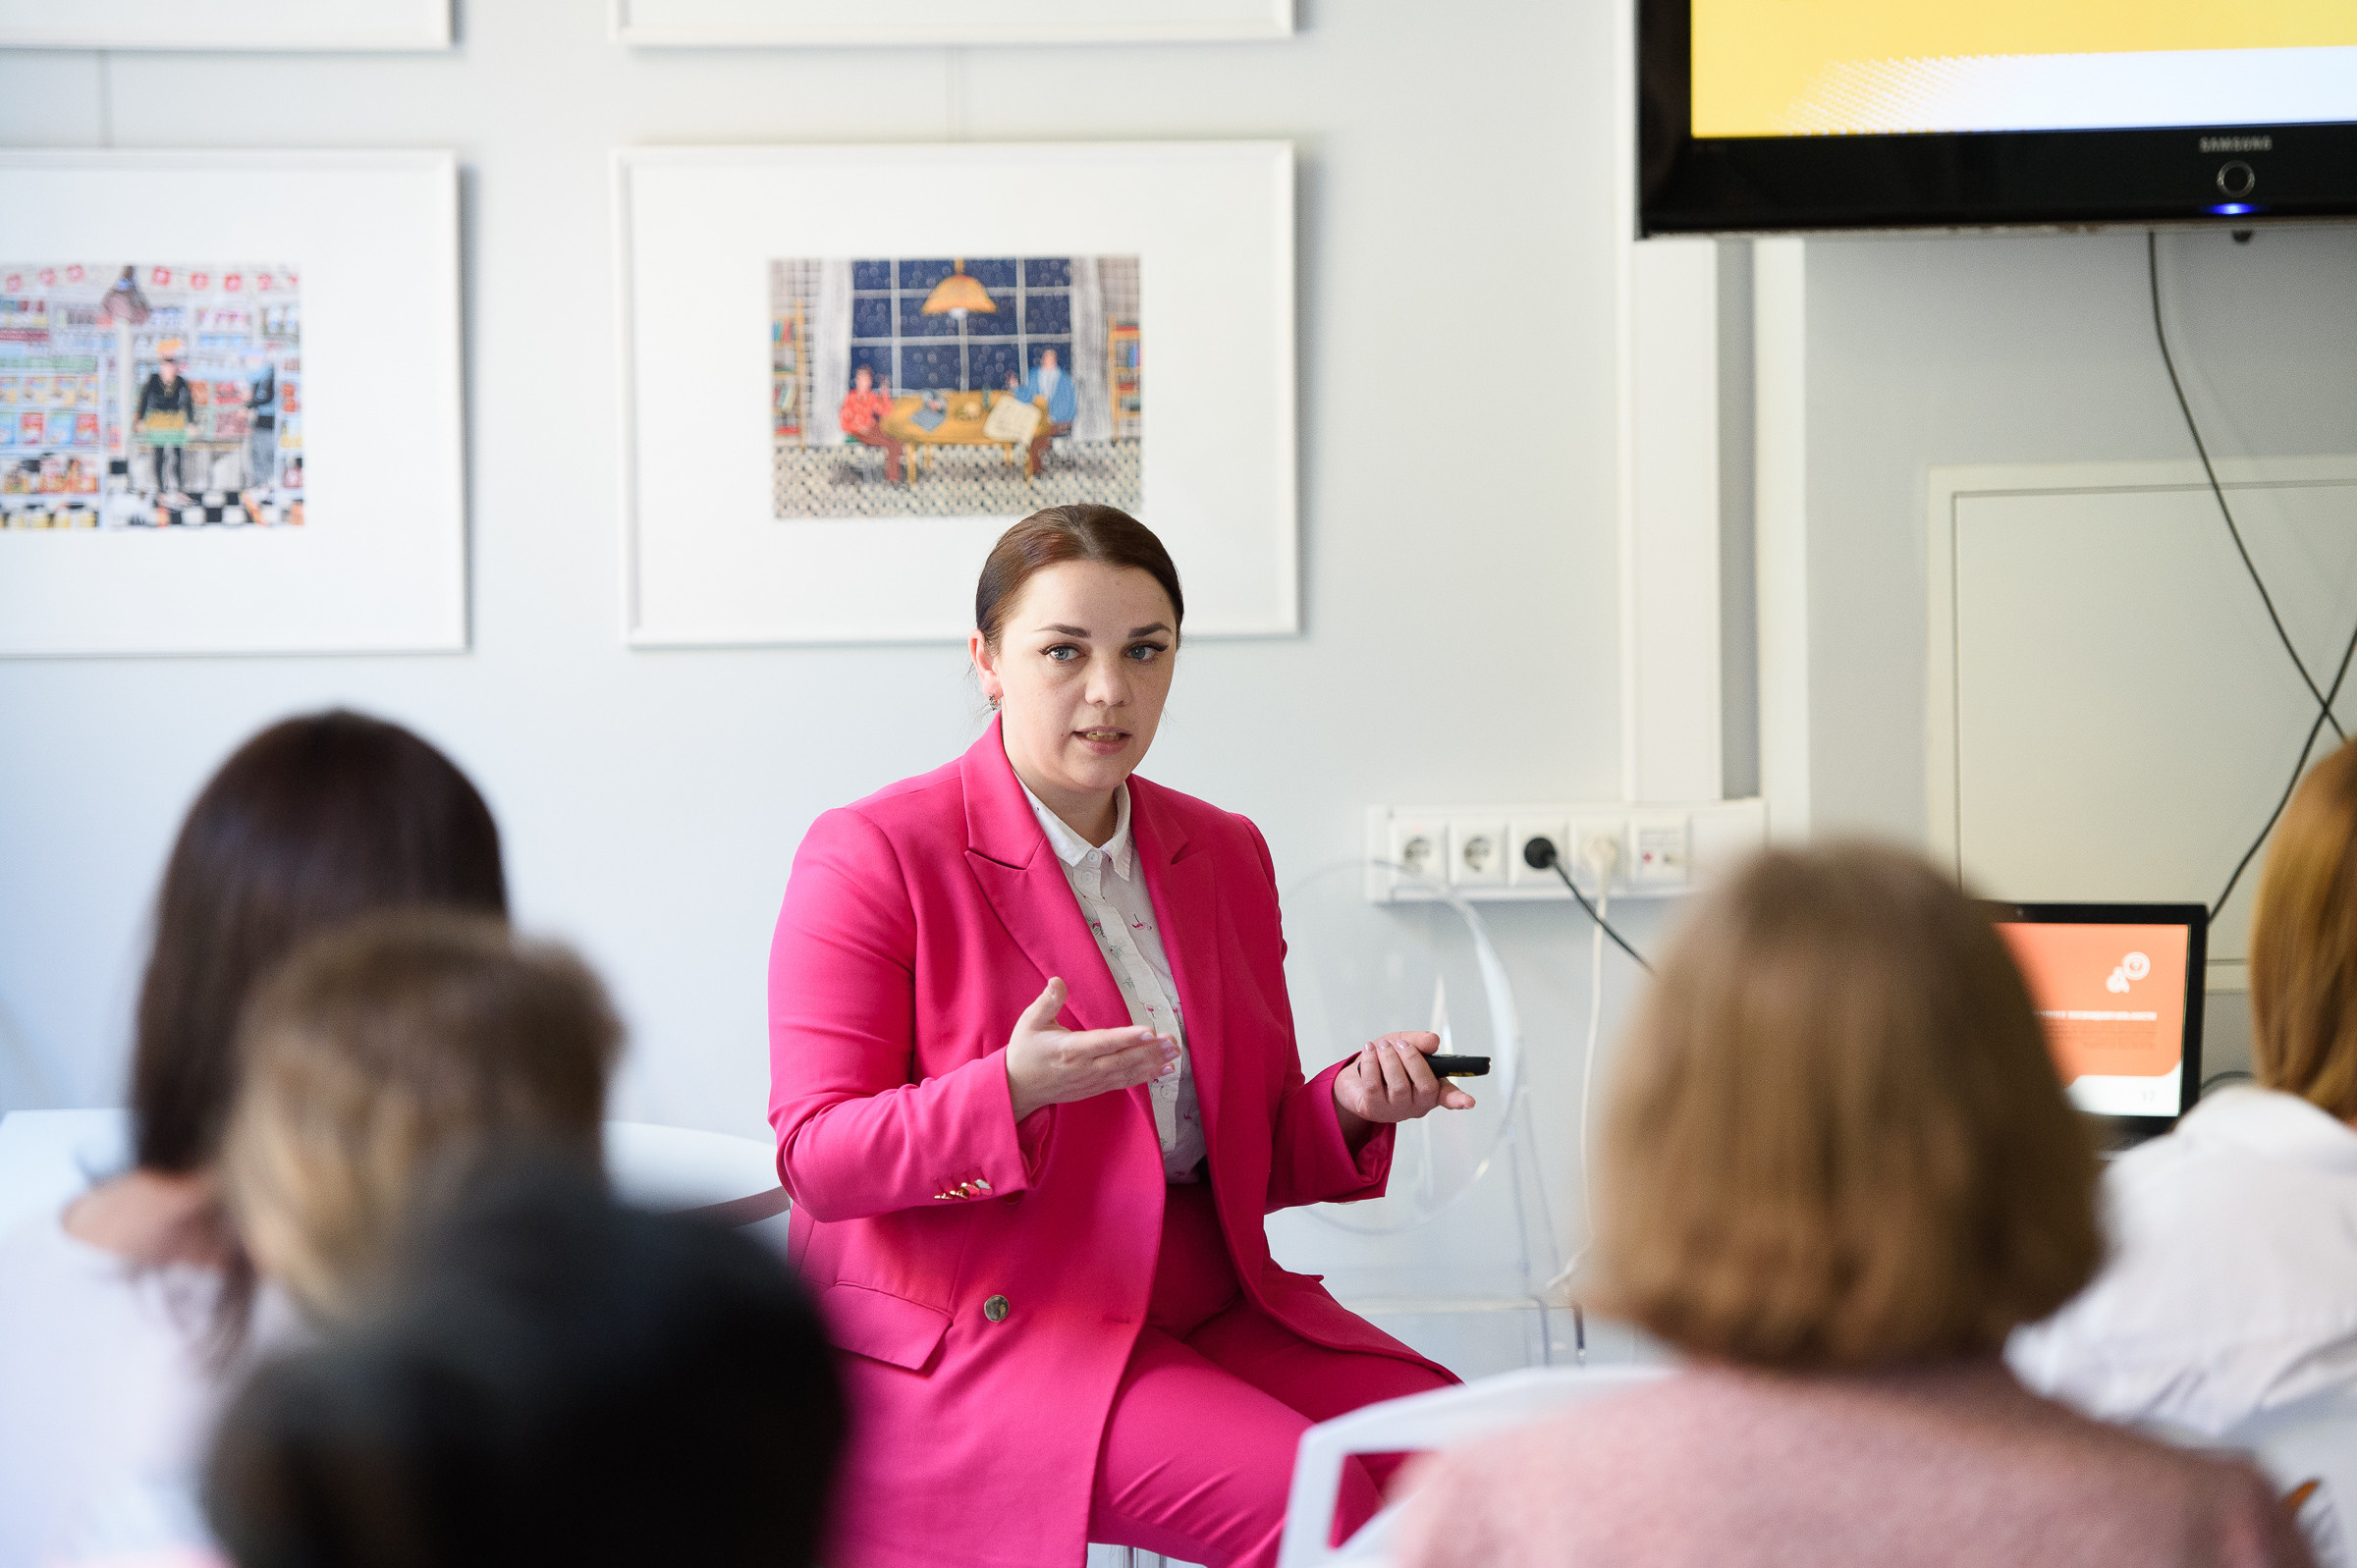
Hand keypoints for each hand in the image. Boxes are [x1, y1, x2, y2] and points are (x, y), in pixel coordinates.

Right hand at [1004, 978, 1177, 1121]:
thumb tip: (1057, 980)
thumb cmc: (1025, 1050)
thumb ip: (1047, 1002)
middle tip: (1173, 1041)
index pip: (1102, 1043)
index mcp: (1068, 1050)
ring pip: (1126, 1073)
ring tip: (1175, 1053)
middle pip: (1121, 1060)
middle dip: (1149, 1052)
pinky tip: (1164, 1070)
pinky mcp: (1095, 1088)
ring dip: (1152, 1063)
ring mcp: (1091, 1081)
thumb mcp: (1030, 1022)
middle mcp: (1083, 1068)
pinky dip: (1145, 1077)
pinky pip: (1123, 1083)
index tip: (1149, 1032)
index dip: (1126, 1038)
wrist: (1017, 1088)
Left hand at [1333, 1032, 1474, 1147]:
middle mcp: (1417, 1104)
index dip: (1460, 1099)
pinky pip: (1374, 1085)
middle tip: (1399, 1044)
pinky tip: (1369, 1051)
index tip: (1470, 1102)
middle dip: (1412, 1059)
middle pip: (1425, 1086)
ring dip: (1389, 1059)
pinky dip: (1371, 1063)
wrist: (1354, 1077)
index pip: (1449, 1097)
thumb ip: (1419, 1042)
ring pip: (1399, 1085)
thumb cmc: (1385, 1062)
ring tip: (1382, 1046)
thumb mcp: (1404, 1045)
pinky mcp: (1373, 1110)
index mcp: (1431, 1089)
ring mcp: (1396, 1110)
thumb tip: (1434, 1041)